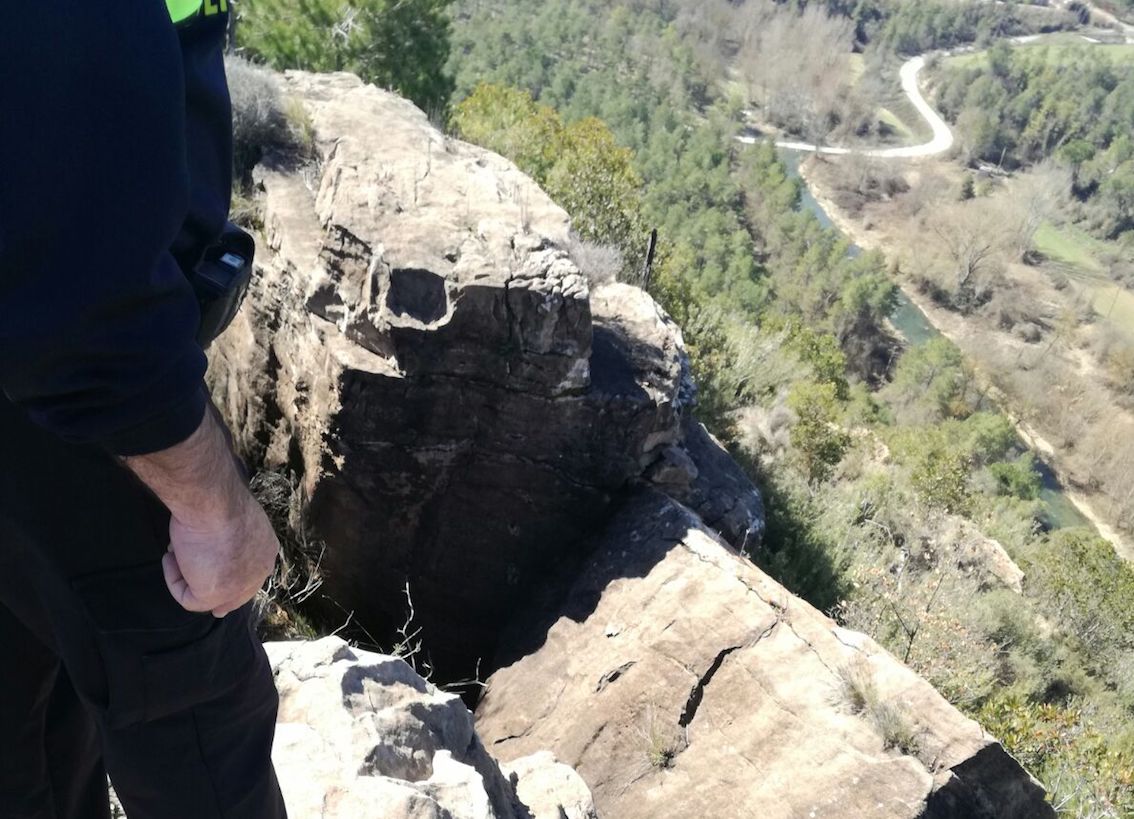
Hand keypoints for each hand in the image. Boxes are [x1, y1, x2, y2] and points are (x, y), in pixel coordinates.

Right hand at [162, 489, 279, 617]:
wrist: (211, 502)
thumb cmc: (216, 502)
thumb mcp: (229, 519)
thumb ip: (226, 537)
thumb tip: (208, 546)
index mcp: (266, 549)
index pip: (252, 573)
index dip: (232, 579)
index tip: (212, 580)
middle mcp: (260, 569)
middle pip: (239, 593)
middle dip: (216, 595)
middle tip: (191, 587)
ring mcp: (240, 585)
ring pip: (210, 595)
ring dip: (187, 574)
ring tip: (175, 550)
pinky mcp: (216, 595)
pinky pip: (189, 599)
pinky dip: (174, 580)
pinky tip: (171, 558)